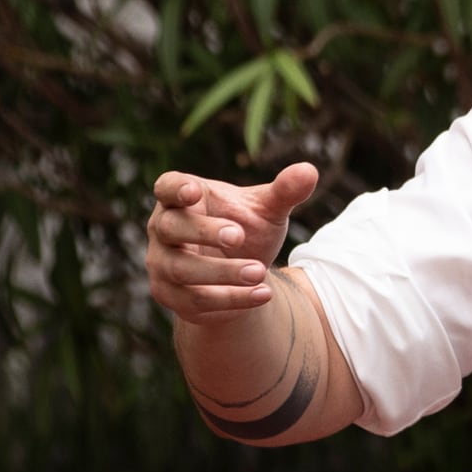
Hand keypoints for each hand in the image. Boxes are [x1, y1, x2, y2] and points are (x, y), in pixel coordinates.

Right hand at [144, 162, 320, 324]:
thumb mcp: (266, 210)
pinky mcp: (171, 296)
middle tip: (238, 235)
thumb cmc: (245, 228)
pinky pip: (195, 299)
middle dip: (205, 231)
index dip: (176, 188)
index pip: (166, 186)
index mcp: (181, 198)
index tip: (193, 191)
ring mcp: (162, 264)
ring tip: (259, 271)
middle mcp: (163, 229)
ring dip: (222, 272)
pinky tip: (263, 294)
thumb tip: (309, 171)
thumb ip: (284, 191)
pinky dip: (231, 298)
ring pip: (182, 269)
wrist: (240, 274)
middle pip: (171, 227)